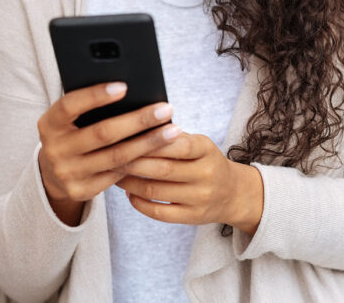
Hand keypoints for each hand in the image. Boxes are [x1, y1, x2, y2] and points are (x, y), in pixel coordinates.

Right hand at [37, 82, 180, 225]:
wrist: (52, 173)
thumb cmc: (70, 133)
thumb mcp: (69, 119)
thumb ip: (87, 108)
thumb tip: (129, 91)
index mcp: (48, 124)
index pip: (70, 106)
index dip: (95, 96)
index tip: (124, 86)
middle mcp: (55, 149)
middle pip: (102, 134)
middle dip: (138, 120)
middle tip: (165, 109)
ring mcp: (68, 173)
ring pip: (117, 157)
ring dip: (149, 143)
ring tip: (172, 131)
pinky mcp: (82, 190)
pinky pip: (119, 175)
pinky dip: (142, 162)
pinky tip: (162, 153)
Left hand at [114, 132, 263, 234]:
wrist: (234, 193)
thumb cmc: (204, 161)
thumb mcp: (198, 143)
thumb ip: (171, 136)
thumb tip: (134, 125)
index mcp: (206, 150)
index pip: (177, 143)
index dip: (150, 141)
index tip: (125, 135)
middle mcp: (206, 174)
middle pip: (162, 168)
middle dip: (132, 162)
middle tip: (109, 155)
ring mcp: (200, 198)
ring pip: (157, 191)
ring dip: (130, 182)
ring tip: (113, 173)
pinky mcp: (192, 217)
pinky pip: (160, 213)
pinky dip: (139, 203)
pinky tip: (128, 194)